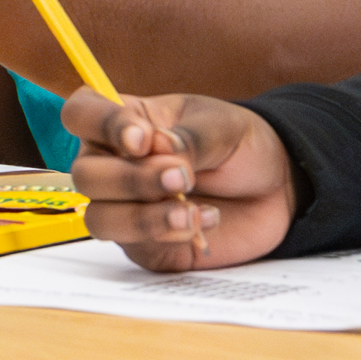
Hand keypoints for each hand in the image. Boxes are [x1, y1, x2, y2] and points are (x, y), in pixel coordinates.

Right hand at [65, 91, 303, 270]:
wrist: (278, 188)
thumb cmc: (241, 146)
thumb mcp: (223, 127)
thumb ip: (189, 138)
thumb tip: (158, 148)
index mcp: (126, 123)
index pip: (82, 113)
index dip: (101, 125)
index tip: (142, 139)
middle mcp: (114, 165)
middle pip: (84, 175)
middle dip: (131, 180)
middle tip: (182, 177)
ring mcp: (126, 208)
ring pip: (99, 219)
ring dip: (143, 217)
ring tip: (191, 212)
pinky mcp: (145, 244)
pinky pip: (135, 246)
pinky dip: (168, 234)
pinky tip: (205, 220)